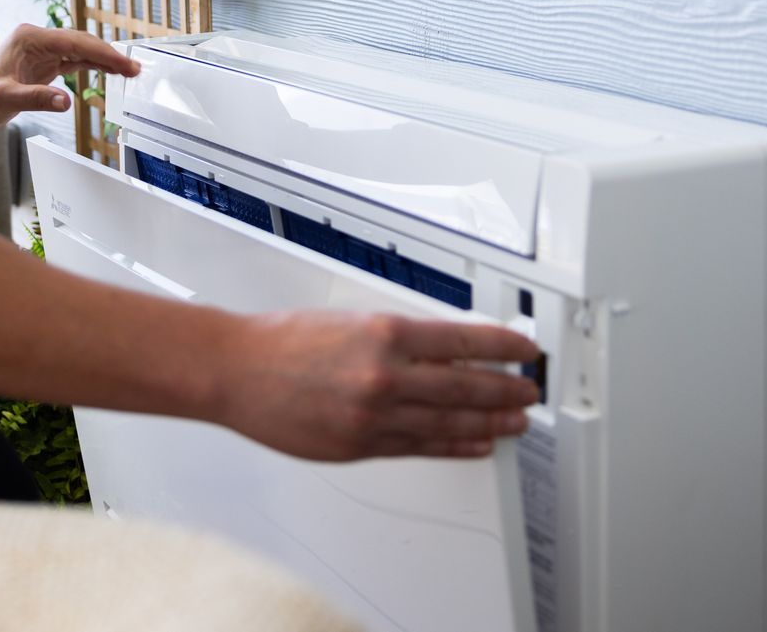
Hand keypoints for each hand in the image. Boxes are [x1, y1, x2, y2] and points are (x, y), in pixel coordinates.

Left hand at [0, 24, 141, 133]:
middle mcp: (37, 40)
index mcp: (29, 38)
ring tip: (128, 70)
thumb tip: (65, 101)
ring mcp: (41, 51)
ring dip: (104, 59)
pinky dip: (92, 65)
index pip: (74, 42)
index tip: (123, 63)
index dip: (102, 53)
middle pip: (82, 43)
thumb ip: (36, 98)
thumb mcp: (4, 99)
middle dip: (109, 55)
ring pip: (81, 50)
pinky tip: (108, 70)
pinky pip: (74, 61)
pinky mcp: (43, 64)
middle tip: (134, 68)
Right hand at [213, 311, 542, 459]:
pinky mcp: (362, 445)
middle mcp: (386, 375)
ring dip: (491, 422)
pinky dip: (455, 446)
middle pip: (468, 386)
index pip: (466, 341)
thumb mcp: (351, 319)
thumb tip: (446, 349)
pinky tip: (476, 444)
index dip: (504, 348)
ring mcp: (375, 415)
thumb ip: (399, 338)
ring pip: (451, 422)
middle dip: (507, 390)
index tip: (524, 351)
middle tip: (529, 390)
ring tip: (514, 422)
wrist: (237, 370)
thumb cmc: (283, 341)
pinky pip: (421, 447)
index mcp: (386, 333)